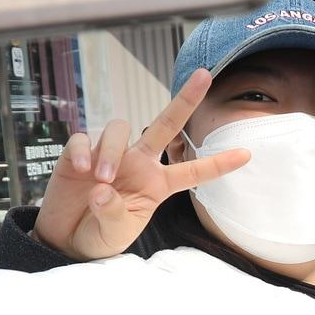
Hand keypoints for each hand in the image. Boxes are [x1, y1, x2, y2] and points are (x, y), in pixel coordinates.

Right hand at [31, 70, 250, 259]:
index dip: (218, 164)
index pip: (193, 171)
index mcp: (157, 183)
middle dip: (186, 99)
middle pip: (166, 124)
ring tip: (102, 179)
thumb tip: (101, 187)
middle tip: (206, 74)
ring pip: (120, 128)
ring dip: (112, 150)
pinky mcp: (80, 154)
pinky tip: (83, 170)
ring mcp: (110, 155)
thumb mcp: (115, 232)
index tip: (247, 154)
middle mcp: (139, 162)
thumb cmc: (100, 234)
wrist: (67, 239)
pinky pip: (85, 138)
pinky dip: (86, 150)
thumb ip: (113, 212)